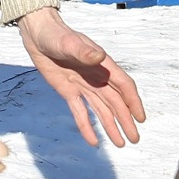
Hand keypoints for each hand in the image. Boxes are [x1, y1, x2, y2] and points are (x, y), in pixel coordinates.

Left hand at [17, 6, 144, 147]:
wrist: (38, 35)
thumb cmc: (56, 34)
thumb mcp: (68, 43)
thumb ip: (84, 51)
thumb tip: (99, 56)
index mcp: (102, 65)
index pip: (123, 86)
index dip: (133, 102)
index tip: (141, 119)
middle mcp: (97, 78)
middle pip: (115, 103)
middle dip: (125, 121)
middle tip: (134, 139)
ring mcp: (83, 86)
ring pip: (101, 110)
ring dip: (111, 126)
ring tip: (120, 144)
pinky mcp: (69, 92)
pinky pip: (80, 112)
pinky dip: (87, 127)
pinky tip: (94, 141)